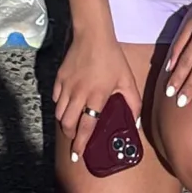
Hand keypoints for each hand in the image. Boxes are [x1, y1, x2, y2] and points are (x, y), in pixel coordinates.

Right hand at [52, 33, 143, 160]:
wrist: (93, 36)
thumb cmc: (112, 59)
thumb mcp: (128, 81)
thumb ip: (134, 104)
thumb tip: (136, 124)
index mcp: (97, 97)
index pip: (86, 127)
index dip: (80, 144)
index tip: (77, 156)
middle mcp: (79, 94)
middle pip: (67, 124)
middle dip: (70, 136)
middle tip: (75, 139)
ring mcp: (67, 86)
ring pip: (59, 113)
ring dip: (64, 122)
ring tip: (71, 124)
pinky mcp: (59, 78)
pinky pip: (56, 99)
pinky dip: (60, 106)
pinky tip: (67, 105)